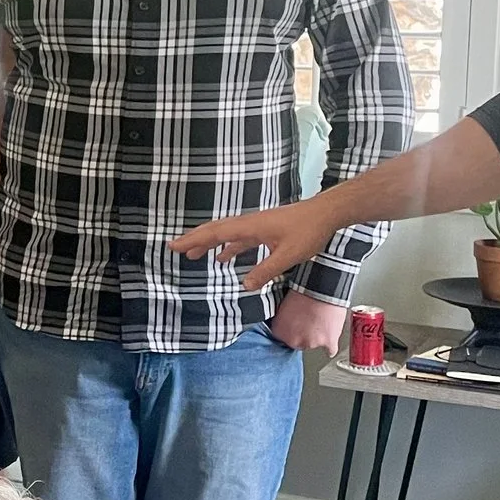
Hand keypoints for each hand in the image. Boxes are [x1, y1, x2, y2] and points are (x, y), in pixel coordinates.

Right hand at [171, 199, 337, 292]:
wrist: (325, 213)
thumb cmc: (308, 231)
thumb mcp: (287, 255)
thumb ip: (265, 271)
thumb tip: (244, 285)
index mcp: (250, 227)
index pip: (215, 234)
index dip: (193, 240)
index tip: (174, 246)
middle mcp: (249, 224)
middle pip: (215, 230)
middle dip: (194, 239)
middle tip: (175, 248)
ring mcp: (256, 226)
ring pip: (225, 234)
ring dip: (209, 243)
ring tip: (195, 256)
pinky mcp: (264, 229)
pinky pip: (239, 238)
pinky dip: (227, 247)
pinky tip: (224, 257)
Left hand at [264, 290, 345, 352]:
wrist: (321, 287)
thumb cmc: (302, 291)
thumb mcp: (283, 306)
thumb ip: (284, 319)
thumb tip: (289, 321)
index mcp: (279, 331)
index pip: (283, 338)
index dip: (291, 330)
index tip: (295, 325)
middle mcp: (294, 340)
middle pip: (299, 343)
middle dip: (304, 334)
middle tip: (309, 321)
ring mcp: (312, 343)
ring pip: (315, 344)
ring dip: (318, 336)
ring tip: (321, 320)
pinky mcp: (328, 342)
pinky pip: (330, 350)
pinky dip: (331, 345)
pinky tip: (330, 338)